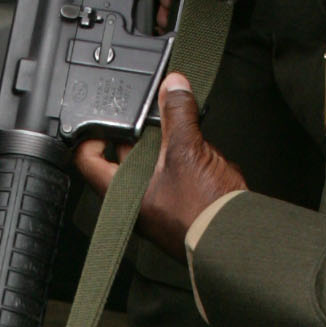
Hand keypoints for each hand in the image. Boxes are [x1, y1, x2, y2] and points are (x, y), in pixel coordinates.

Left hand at [75, 75, 246, 257]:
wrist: (238, 240)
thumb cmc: (204, 212)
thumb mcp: (188, 151)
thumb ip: (178, 115)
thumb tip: (173, 86)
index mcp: (122, 191)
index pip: (87, 159)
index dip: (91, 132)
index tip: (104, 115)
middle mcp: (135, 201)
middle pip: (126, 153)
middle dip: (144, 129)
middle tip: (157, 110)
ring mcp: (159, 203)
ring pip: (156, 160)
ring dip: (171, 143)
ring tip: (188, 131)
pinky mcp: (182, 204)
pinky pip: (179, 172)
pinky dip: (189, 158)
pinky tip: (205, 152)